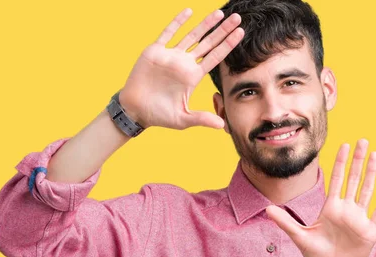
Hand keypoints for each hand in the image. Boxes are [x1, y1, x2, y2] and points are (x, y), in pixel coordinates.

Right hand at [119, 8, 243, 129]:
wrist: (135, 110)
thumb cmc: (158, 116)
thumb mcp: (183, 119)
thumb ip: (202, 119)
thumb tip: (222, 126)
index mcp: (193, 77)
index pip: (215, 57)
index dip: (228, 45)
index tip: (241, 33)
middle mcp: (184, 63)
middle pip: (208, 43)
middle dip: (222, 31)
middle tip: (237, 18)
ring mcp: (171, 56)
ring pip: (191, 36)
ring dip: (205, 24)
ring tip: (220, 13)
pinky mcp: (155, 52)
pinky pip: (168, 33)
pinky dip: (178, 22)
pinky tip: (189, 12)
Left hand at [265, 139, 375, 256]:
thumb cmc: (317, 255)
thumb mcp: (299, 237)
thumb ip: (285, 222)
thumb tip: (267, 208)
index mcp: (331, 208)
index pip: (336, 180)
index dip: (340, 163)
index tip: (343, 145)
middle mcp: (346, 209)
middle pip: (353, 179)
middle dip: (357, 160)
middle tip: (362, 140)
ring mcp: (359, 218)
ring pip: (367, 190)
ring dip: (371, 173)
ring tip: (375, 154)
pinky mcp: (370, 230)